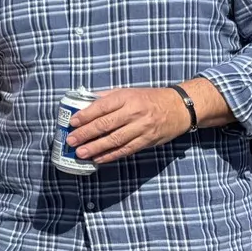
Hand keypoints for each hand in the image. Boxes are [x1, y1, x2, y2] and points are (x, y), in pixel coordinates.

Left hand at [66, 87, 190, 163]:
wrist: (180, 107)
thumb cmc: (150, 98)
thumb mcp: (128, 92)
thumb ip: (107, 97)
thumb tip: (84, 102)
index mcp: (126, 97)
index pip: (101, 107)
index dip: (85, 115)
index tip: (71, 122)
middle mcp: (134, 112)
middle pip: (106, 125)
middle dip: (86, 134)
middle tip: (71, 141)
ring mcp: (142, 128)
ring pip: (115, 140)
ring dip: (96, 148)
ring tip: (81, 153)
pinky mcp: (147, 141)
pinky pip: (126, 150)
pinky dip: (111, 156)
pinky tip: (98, 159)